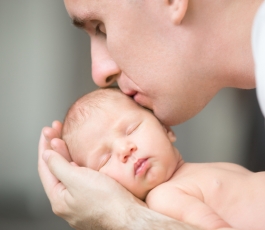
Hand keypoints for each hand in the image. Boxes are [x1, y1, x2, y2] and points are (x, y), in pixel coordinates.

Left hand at [38, 121, 206, 229]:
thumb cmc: (107, 202)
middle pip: (56, 169)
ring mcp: (80, 200)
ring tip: (63, 139)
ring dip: (65, 155)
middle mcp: (67, 201)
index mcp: (59, 198)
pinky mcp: (93, 198)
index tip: (47, 132)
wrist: (130, 217)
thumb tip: (46, 154)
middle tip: (55, 130)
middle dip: (55, 148)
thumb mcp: (78, 179)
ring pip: (68, 173)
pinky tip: (79, 158)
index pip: (45, 167)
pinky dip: (77, 164)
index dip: (45, 146)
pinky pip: (80, 178)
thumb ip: (59, 165)